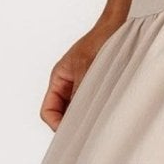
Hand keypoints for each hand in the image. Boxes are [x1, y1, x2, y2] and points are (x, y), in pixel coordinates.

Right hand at [40, 17, 124, 131]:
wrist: (115, 28)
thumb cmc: (98, 42)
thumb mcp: (86, 69)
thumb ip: (79, 92)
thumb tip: (77, 116)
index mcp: (58, 79)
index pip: (48, 110)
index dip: (56, 124)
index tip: (71, 133)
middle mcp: (67, 85)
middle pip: (61, 114)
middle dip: (70, 124)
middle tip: (85, 135)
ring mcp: (80, 86)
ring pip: (76, 111)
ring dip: (83, 118)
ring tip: (96, 125)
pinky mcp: (95, 86)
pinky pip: (89, 104)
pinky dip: (93, 111)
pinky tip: (104, 115)